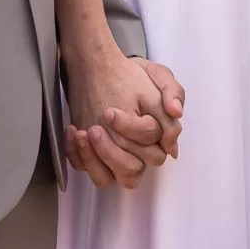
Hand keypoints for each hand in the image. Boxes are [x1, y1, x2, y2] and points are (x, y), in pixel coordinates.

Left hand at [64, 45, 182, 188]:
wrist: (103, 69)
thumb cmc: (132, 76)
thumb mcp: (157, 75)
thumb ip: (173, 91)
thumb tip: (176, 112)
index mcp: (157, 138)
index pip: (153, 152)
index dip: (132, 133)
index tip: (110, 112)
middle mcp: (137, 153)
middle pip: (131, 170)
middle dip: (111, 152)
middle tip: (95, 128)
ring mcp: (114, 157)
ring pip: (106, 179)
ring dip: (92, 158)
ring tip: (83, 133)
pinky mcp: (93, 156)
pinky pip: (83, 169)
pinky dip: (76, 154)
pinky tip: (72, 131)